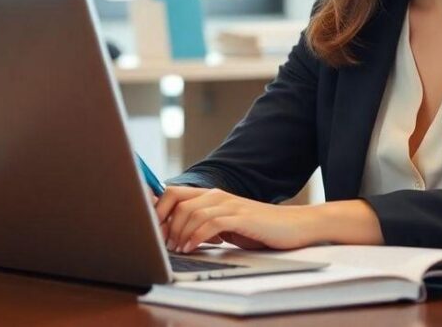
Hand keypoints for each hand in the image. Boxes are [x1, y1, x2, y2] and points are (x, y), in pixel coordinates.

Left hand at [154, 186, 318, 253]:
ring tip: (175, 249)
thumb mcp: (226, 225)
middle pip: (177, 200)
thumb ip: (204, 224)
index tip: (150, 229)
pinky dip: (196, 236)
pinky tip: (191, 248)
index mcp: (211, 196)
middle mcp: (217, 195)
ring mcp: (229, 204)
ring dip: (178, 233)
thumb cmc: (258, 228)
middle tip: (160, 243)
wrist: (292, 226)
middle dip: (162, 222)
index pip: (173, 193)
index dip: (156, 209)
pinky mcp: (240, 217)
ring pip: (191, 212)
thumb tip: (176, 234)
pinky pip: (211, 223)